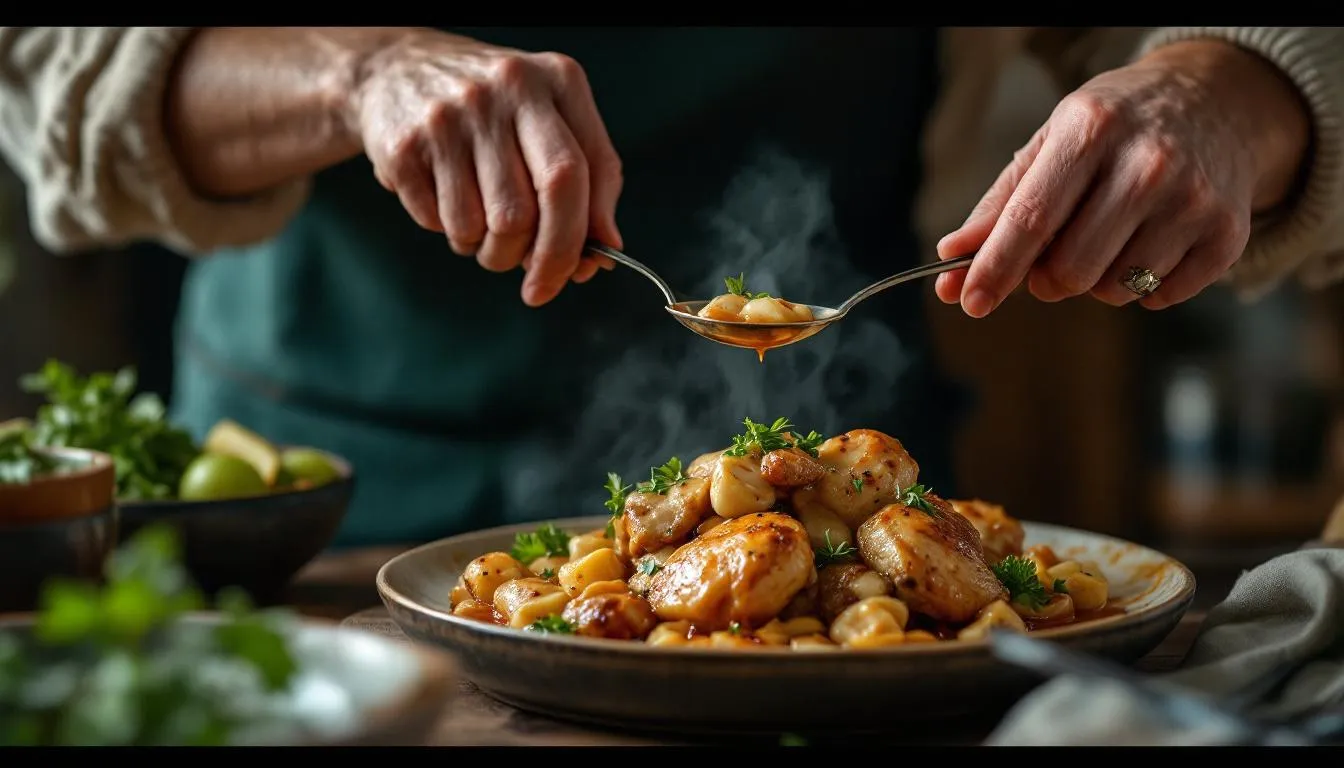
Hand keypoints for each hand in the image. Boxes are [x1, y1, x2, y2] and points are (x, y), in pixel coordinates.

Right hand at [350, 30, 622, 306]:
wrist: (397, 69)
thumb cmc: (496, 110)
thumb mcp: (552, 123)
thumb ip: (590, 182)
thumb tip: (601, 254)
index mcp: (557, 80)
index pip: (582, 173)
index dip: (581, 238)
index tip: (578, 274)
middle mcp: (504, 90)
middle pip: (530, 210)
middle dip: (540, 261)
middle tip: (537, 285)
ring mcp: (450, 117)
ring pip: (485, 228)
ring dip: (490, 249)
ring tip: (486, 222)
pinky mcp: (404, 146)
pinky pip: (439, 223)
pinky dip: (452, 231)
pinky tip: (449, 199)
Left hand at [935, 39, 1310, 316]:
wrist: (1218, 100)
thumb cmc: (1116, 128)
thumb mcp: (1053, 144)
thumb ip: (999, 207)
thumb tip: (950, 260)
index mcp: (1090, 129)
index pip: (1031, 218)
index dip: (995, 268)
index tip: (970, 302)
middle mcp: (1147, 162)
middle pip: (1070, 269)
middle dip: (1048, 279)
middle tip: (1055, 256)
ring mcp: (1193, 197)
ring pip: (1115, 290)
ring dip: (1097, 281)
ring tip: (1111, 237)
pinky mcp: (1228, 230)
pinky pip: (1161, 297)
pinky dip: (1144, 287)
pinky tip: (1150, 244)